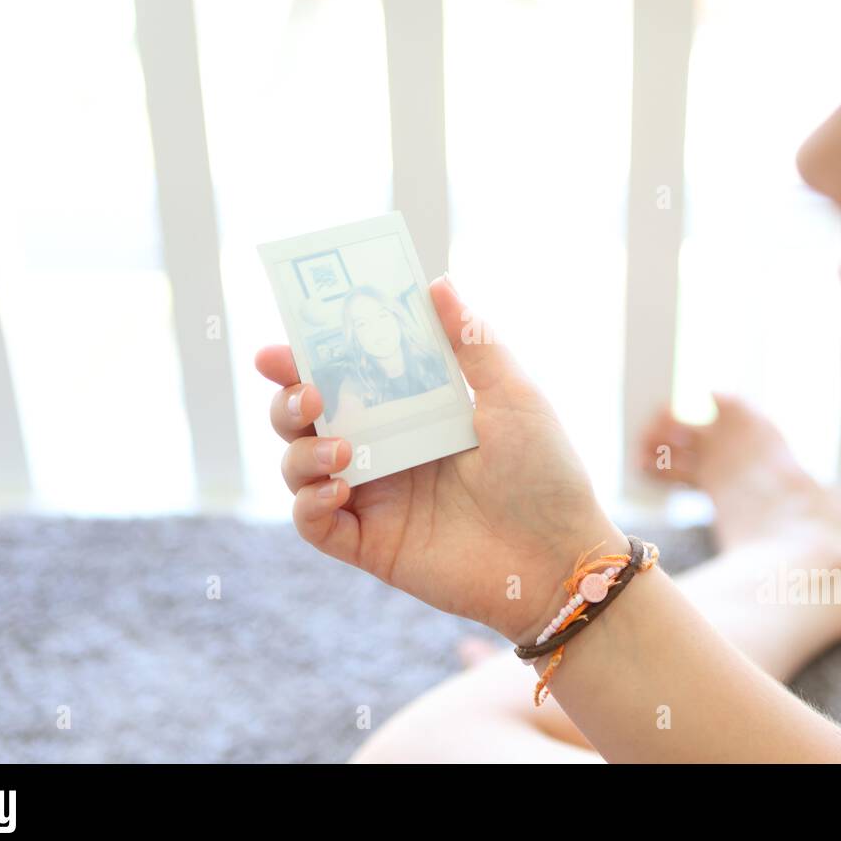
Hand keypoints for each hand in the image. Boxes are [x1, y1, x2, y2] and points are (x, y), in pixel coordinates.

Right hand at [256, 276, 627, 642]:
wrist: (559, 557)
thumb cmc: (546, 474)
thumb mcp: (513, 395)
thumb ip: (473, 341)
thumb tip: (438, 283)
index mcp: (412, 411)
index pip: (344, 376)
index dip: (306, 359)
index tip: (282, 346)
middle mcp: (385, 450)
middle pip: (305, 419)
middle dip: (288, 401)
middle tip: (307, 393)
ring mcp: (375, 499)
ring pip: (298, 467)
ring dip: (300, 451)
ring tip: (340, 448)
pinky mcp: (371, 544)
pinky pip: (313, 524)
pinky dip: (309, 504)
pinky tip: (337, 490)